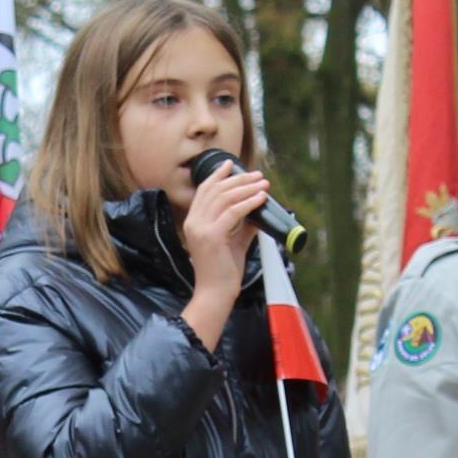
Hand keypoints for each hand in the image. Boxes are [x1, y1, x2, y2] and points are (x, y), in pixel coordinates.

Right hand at [179, 159, 268, 344]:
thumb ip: (243, 225)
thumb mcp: (234, 242)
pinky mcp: (212, 236)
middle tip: (257, 175)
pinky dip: (249, 202)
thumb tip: (258, 209)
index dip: (218, 175)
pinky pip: (233, 212)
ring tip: (263, 184)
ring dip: (247, 188)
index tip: (232, 164)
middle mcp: (193, 222)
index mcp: (193, 222)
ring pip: (225, 197)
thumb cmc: (223, 272)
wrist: (215, 294)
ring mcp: (201, 229)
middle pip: (216, 190)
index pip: (204, 190)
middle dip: (239, 179)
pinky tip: (261, 198)